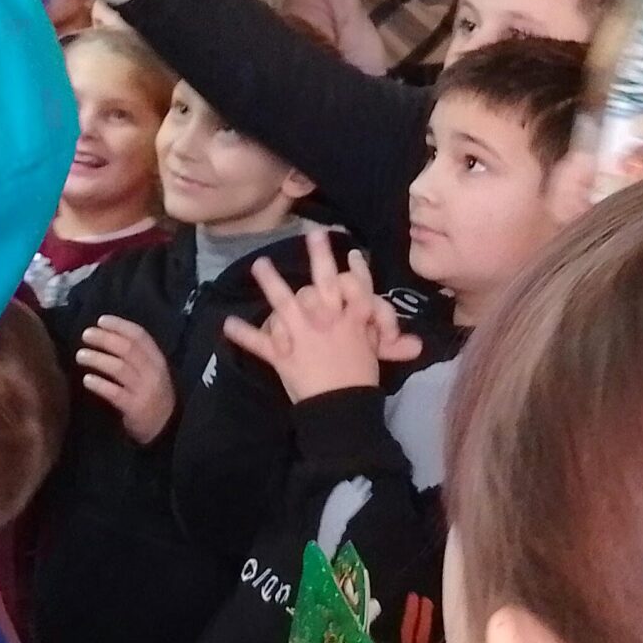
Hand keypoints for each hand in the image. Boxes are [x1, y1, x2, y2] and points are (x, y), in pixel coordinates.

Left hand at [76, 315, 173, 443]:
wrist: (167, 429)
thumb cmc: (154, 396)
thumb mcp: (152, 373)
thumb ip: (136, 358)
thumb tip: (107, 337)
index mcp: (157, 360)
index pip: (139, 336)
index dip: (119, 325)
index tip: (101, 320)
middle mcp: (153, 372)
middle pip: (127, 349)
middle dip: (105, 338)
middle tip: (86, 335)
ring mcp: (144, 390)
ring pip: (119, 368)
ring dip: (98, 359)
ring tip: (80, 355)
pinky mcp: (135, 408)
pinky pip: (115, 393)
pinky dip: (99, 384)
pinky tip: (87, 380)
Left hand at [222, 234, 421, 403]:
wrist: (341, 409)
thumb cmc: (362, 382)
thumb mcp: (377, 357)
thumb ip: (389, 344)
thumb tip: (416, 345)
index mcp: (351, 319)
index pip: (357, 286)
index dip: (357, 270)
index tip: (352, 255)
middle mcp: (325, 319)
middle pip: (322, 281)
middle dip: (319, 255)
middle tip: (313, 233)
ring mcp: (300, 334)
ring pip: (284, 302)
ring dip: (271, 282)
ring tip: (260, 264)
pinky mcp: (281, 354)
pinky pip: (259, 342)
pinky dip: (243, 335)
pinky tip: (226, 324)